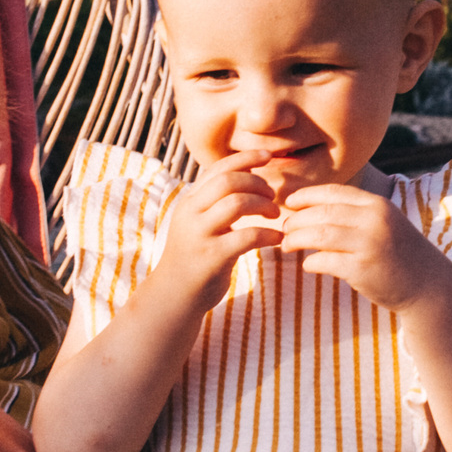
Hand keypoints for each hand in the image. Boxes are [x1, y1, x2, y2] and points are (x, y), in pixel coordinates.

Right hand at [154, 150, 282, 301]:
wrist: (174, 296)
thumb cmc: (195, 257)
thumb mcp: (199, 223)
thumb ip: (214, 201)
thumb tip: (245, 175)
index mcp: (190, 201)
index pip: (218, 168)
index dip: (245, 158)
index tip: (268, 156)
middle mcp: (191, 213)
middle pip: (228, 181)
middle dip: (257, 183)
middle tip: (273, 195)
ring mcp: (200, 235)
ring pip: (236, 203)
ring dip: (263, 205)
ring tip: (275, 215)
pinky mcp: (212, 257)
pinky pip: (246, 237)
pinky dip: (268, 234)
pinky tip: (278, 238)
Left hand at [275, 183, 451, 311]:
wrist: (427, 285)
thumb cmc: (399, 253)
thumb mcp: (384, 222)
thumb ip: (356, 212)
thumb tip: (312, 206)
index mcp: (377, 205)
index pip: (333, 192)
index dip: (306, 195)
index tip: (289, 202)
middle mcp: (374, 220)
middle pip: (321, 212)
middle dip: (296, 219)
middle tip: (284, 228)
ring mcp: (368, 245)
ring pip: (318, 234)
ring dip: (296, 239)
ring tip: (287, 245)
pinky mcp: (362, 270)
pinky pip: (323, 261)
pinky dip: (310, 262)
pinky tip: (308, 264)